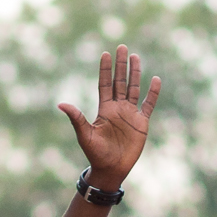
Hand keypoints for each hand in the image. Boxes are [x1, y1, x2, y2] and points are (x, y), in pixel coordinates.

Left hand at [57, 46, 160, 189]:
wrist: (111, 169)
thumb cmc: (95, 154)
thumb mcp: (84, 134)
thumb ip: (76, 118)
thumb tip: (61, 103)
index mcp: (104, 109)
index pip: (105, 84)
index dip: (105, 69)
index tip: (106, 53)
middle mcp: (117, 108)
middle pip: (120, 81)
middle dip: (121, 65)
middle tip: (122, 47)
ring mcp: (130, 114)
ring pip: (134, 88)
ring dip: (135, 73)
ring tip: (135, 57)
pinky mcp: (141, 123)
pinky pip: (148, 104)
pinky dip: (152, 93)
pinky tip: (155, 79)